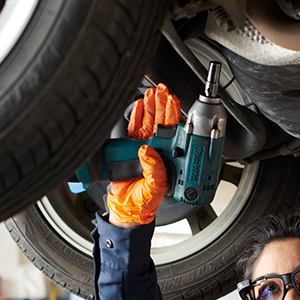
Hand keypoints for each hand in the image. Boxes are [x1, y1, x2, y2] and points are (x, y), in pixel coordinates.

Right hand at [107, 83, 181, 226]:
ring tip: (152, 93)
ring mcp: (144, 148)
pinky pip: (133, 129)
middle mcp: (158, 151)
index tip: (174, 103)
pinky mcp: (129, 148)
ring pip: (148, 122)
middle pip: (162, 123)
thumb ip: (155, 172)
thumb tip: (148, 152)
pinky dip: (135, 116)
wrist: (125, 208)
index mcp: (168, 159)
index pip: (174, 134)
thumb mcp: (155, 189)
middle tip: (163, 91)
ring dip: (150, 107)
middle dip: (163, 106)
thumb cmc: (144, 202)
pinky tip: (138, 105)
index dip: (174, 117)